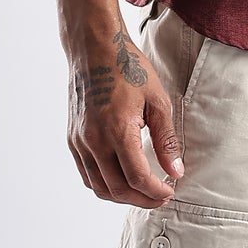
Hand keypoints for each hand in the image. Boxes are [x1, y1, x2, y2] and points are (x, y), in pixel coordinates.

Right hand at [67, 21, 184, 205]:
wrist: (94, 48)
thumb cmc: (128, 68)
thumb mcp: (158, 101)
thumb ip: (167, 140)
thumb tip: (175, 172)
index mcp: (116, 130)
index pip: (136, 177)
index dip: (155, 191)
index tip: (170, 191)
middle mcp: (93, 140)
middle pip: (117, 189)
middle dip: (142, 199)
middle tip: (160, 196)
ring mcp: (79, 141)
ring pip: (98, 187)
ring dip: (122, 195)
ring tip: (143, 191)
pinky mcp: (73, 138)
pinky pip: (86, 174)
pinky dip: (104, 184)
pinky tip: (122, 179)